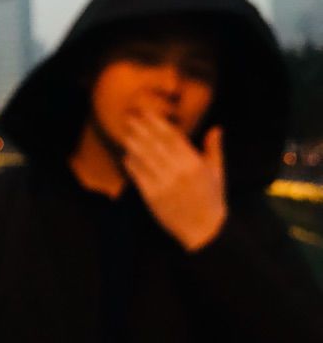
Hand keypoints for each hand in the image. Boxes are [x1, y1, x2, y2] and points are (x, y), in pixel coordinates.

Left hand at [122, 112, 226, 251]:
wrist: (204, 230)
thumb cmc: (211, 199)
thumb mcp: (217, 172)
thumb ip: (214, 149)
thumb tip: (216, 128)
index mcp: (194, 163)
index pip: (172, 137)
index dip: (157, 123)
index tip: (146, 113)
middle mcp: (178, 171)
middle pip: (155, 145)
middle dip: (141, 129)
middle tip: (129, 117)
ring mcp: (164, 184)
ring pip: (145, 158)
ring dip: (133, 144)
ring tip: (125, 132)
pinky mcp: (153, 196)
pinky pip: (139, 176)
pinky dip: (132, 165)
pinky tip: (126, 156)